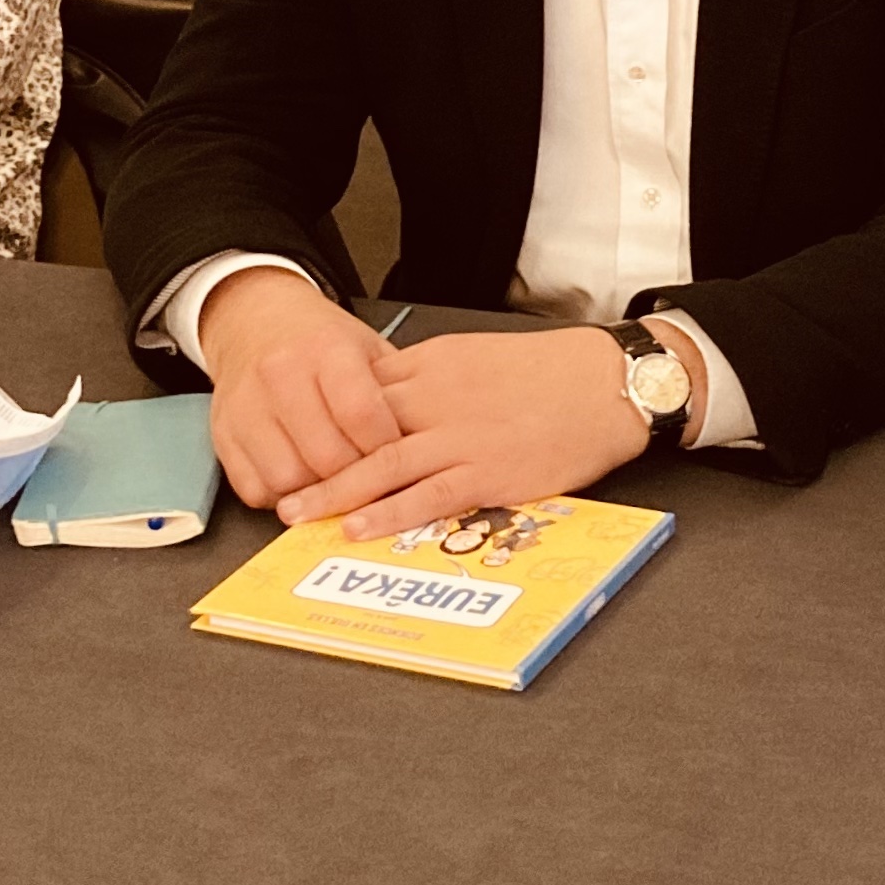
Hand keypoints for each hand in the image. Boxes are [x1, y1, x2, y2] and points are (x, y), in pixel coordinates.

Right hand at [197, 268, 406, 513]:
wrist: (254, 321)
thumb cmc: (319, 341)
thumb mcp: (365, 347)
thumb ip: (394, 390)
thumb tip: (425, 444)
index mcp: (326, 350)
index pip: (361, 414)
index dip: (386, 448)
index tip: (400, 458)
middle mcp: (281, 375)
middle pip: (326, 456)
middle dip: (357, 479)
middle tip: (372, 480)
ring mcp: (246, 407)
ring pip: (288, 479)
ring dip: (317, 494)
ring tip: (336, 483)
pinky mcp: (223, 434)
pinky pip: (254, 489)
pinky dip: (282, 497)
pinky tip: (301, 483)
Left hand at [278, 325, 674, 541]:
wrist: (606, 382)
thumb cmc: (552, 372)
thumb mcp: (481, 356)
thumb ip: (434, 377)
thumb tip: (392, 398)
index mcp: (434, 364)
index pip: (361, 390)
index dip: (322, 419)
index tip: (292, 440)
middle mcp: (437, 397)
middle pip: (357, 428)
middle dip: (313, 459)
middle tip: (277, 486)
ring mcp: (459, 435)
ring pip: (380, 464)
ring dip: (334, 492)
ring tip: (298, 514)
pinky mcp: (487, 469)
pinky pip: (426, 494)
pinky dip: (387, 513)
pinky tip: (358, 528)